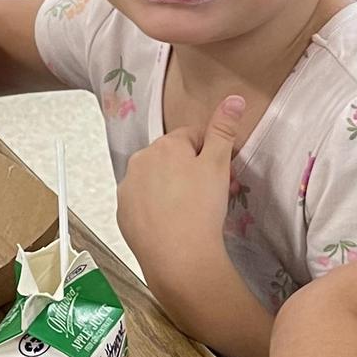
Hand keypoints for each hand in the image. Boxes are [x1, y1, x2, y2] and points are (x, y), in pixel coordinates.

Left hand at [118, 95, 244, 295]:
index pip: (193, 137)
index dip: (212, 154)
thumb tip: (233, 98)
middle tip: (215, 194)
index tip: (224, 174)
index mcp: (164, 145)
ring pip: (157, 180)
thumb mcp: (220, 164)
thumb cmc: (202, 208)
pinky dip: (158, 208)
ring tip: (195, 211)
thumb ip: (224, 129)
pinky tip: (175, 223)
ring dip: (175, 188)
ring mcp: (128, 189)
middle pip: (173, 158)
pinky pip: (144, 203)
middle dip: (194, 170)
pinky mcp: (123, 214)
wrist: (179, 258)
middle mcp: (140, 161)